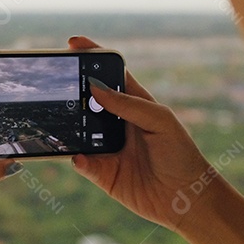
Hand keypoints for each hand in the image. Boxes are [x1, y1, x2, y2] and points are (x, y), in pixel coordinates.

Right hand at [68, 35, 213, 231]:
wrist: (187, 199)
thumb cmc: (180, 154)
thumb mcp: (159, 120)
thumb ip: (128, 104)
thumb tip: (95, 88)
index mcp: (133, 104)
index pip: (109, 75)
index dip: (91, 57)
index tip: (72, 43)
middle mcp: (116, 123)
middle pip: (86, 101)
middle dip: (71, 90)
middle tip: (57, 82)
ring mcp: (106, 147)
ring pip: (77, 130)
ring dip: (68, 124)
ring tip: (60, 117)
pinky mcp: (102, 173)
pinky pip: (81, 162)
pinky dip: (77, 158)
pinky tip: (80, 156)